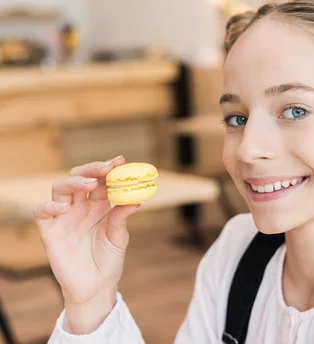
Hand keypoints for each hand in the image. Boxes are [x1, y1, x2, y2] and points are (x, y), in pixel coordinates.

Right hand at [33, 156, 140, 332]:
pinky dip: (50, 205)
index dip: (108, 169)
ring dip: (74, 181)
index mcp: (98, 206)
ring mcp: (63, 217)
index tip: (120, 161)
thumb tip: (135, 199)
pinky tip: (64, 206)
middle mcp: (80, 207)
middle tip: (106, 168)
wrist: (95, 287)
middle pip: (79, 178)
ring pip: (60, 188)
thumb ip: (122, 218)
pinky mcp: (49, 231)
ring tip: (90, 183)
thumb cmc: (109, 261)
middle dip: (92, 169)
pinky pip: (42, 211)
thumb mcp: (119, 237)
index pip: (100, 181)